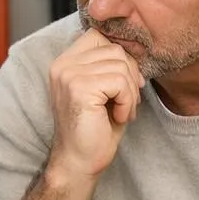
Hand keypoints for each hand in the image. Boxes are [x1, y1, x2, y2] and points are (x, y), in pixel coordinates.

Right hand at [46, 30, 144, 181]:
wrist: (79, 162)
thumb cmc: (95, 129)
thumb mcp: (103, 89)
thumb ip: (110, 65)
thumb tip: (136, 48)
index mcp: (65, 62)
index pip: (100, 36)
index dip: (120, 57)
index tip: (124, 84)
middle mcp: (62, 65)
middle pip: (115, 49)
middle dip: (130, 77)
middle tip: (126, 103)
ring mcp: (68, 75)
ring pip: (121, 66)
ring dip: (130, 93)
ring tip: (121, 112)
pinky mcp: (79, 88)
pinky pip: (120, 82)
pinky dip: (127, 102)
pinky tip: (119, 117)